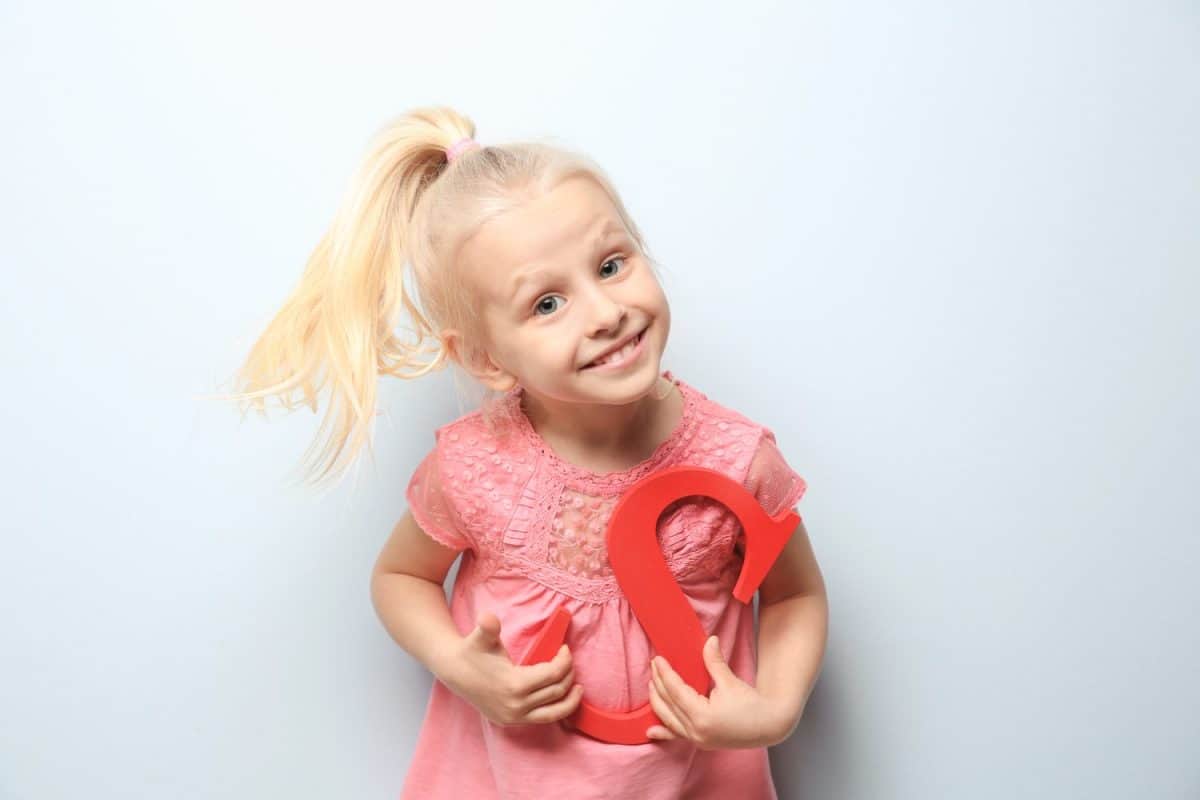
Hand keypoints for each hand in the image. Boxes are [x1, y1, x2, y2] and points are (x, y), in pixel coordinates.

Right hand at [442, 611, 583, 727]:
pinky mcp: (511, 722)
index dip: (564, 660)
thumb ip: (488, 627)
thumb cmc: (472, 651)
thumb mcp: (481, 636)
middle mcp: (516, 705)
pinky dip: (556, 711)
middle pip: (556, 691)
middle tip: (569, 661)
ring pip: (553, 712)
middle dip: (568, 674)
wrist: (453, 671)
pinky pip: (542, 720)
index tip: (565, 648)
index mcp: (514, 685)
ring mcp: (514, 717)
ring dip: (569, 700)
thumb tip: (488, 618)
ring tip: (578, 688)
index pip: (553, 674)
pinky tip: (562, 700)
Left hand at [646, 635, 782, 748]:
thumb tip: (709, 640)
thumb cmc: (753, 705)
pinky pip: (677, 736)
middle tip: (654, 665)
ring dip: (657, 703)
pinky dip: (663, 732)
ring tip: (651, 685)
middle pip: (669, 704)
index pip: (676, 691)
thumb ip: (714, 662)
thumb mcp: (731, 681)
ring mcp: (698, 739)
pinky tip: (650, 731)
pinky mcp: (701, 742)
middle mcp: (696, 731)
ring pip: (669, 720)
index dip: (665, 674)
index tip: (658, 659)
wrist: (770, 726)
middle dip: (658, 684)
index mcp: (702, 716)